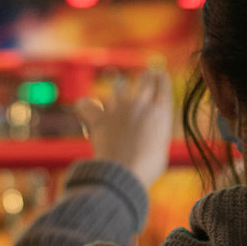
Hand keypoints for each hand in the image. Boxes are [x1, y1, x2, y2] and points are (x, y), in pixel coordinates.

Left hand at [75, 69, 173, 189]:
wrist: (125, 172)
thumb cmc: (147, 167)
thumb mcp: (159, 151)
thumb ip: (154, 136)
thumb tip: (147, 137)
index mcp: (161, 112)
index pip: (162, 85)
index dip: (161, 79)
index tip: (160, 74)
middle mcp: (141, 104)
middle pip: (145, 79)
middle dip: (146, 76)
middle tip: (147, 73)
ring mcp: (120, 108)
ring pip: (119, 85)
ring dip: (119, 84)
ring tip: (119, 82)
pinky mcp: (100, 117)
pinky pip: (87, 104)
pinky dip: (85, 106)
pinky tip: (84, 106)